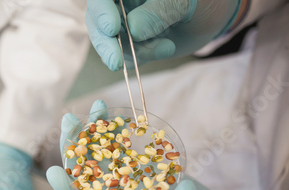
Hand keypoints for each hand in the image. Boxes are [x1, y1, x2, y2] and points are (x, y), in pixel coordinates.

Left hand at [46, 100, 246, 189]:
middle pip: (87, 174)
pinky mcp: (139, 169)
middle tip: (68, 120)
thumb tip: (181, 189)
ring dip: (95, 132)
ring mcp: (127, 182)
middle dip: (75, 148)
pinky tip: (115, 114)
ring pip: (103, 156)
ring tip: (94, 106)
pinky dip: (118, 132)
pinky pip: (123, 149)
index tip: (52, 171)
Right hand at [86, 0, 242, 69]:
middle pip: (97, 21)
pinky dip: (141, 58)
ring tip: (166, 46)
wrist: (215, 16)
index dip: (101, 11)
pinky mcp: (132, 44)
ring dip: (134, 52)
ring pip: (110, 43)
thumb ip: (160, 11)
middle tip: (116, 62)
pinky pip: (125, 56)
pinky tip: (165, 47)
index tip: (112, 28)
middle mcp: (121, 5)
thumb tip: (132, 29)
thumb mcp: (185, 1)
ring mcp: (125, 24)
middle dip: (106, 43)